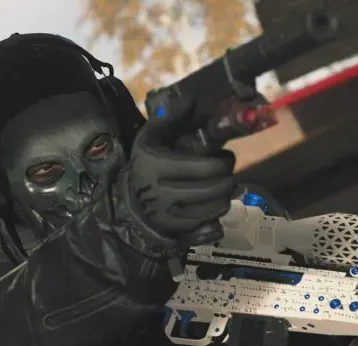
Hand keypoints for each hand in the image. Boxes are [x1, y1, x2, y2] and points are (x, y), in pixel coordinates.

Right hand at [123, 99, 236, 246]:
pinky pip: (211, 228)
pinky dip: (218, 216)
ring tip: (221, 187)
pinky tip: (212, 206)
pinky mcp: (178, 233)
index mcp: (158, 166)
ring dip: (225, 196)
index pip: (207, 167)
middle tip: (226, 173)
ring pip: (218, 208)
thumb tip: (189, 100)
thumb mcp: (150, 139)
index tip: (225, 157)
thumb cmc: (145, 166)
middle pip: (217, 188)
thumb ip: (168, 119)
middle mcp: (165, 193)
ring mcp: (172, 217)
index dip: (224, 161)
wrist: (129, 204)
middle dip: (228, 178)